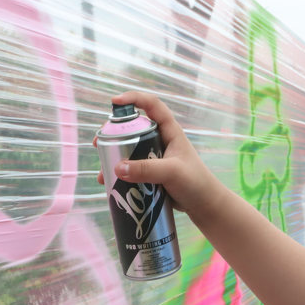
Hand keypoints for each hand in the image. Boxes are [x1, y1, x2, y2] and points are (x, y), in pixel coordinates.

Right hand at [95, 92, 228, 220]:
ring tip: (102, 171)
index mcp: (170, 131)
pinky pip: (131, 168)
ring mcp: (155, 156)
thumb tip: (118, 167)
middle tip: (99, 143)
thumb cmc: (195, 183)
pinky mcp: (151, 172)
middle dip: (114, 133)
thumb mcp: (171, 173)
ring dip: (114, 157)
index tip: (115, 102)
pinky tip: (109, 183)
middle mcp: (160, 140)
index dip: (134, 99)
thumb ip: (146, 169)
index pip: (152, 105)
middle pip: (133, 128)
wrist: (204, 205)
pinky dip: (119, 174)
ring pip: (129, 150)